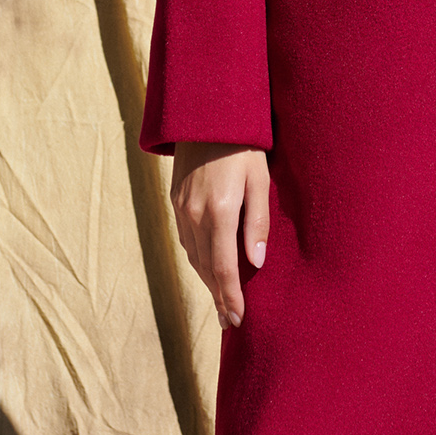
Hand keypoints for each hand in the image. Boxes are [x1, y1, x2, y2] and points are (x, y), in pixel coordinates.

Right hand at [169, 143, 269, 329]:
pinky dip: (198, 260)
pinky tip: (208, 268)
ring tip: (222, 302)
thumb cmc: (243, 145)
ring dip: (207, 281)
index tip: (238, 319)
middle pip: (206, 268)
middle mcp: (195, 215)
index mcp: (220, 211)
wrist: (206, 113)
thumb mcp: (260, 180)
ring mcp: (181, 209)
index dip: (231, 296)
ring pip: (194, 256)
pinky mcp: (175, 201)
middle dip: (219, 297)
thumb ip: (258, 223)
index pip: (225, 267)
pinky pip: (186, 240)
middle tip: (231, 321)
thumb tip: (257, 262)